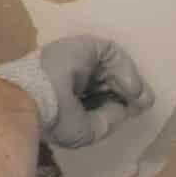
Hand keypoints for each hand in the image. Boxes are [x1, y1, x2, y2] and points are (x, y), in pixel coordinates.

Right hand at [0, 36, 153, 148]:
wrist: (31, 100)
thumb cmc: (54, 119)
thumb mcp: (87, 130)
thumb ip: (109, 119)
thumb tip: (126, 108)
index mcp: (66, 94)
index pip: (98, 94)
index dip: (117, 101)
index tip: (132, 111)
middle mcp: (71, 74)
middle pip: (108, 78)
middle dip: (128, 92)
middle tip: (144, 103)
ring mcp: (77, 59)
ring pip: (111, 65)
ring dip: (129, 82)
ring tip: (137, 97)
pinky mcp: (83, 46)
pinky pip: (111, 53)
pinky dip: (125, 69)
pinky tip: (129, 87)